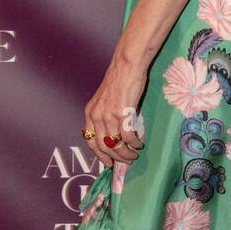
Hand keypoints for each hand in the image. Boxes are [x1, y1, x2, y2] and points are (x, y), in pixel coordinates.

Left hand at [83, 50, 146, 168]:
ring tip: (134, 155)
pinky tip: (140, 144)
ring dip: (126, 154)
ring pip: (116, 145)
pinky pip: (128, 137)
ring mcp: (108, 116)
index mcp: (90, 113)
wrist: (126, 67)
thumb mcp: (105, 99)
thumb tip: (114, 132)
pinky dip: (135, 144)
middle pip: (104, 146)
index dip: (99, 155)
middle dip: (116, 158)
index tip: (108, 162)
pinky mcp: (122, 114)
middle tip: (126, 162)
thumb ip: (105, 115)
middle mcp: (96, 116)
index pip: (90, 141)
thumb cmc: (119, 80)